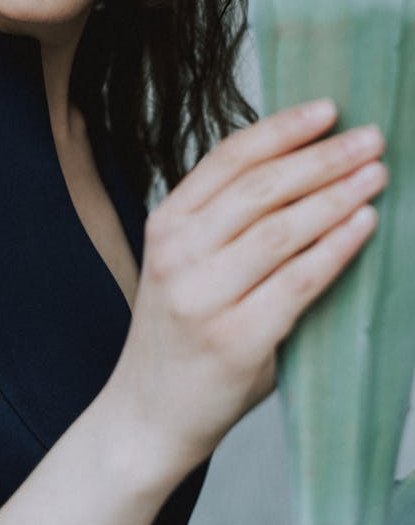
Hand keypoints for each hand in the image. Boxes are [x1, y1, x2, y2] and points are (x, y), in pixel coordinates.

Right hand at [109, 99, 384, 478]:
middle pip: (261, 188)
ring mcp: (203, 297)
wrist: (149, 414)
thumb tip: (314, 174)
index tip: (327, 110)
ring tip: (376, 175)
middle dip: (322, 158)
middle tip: (370, 139)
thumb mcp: (186, 264)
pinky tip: (364, 225)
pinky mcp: (236, 339)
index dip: (281, 129)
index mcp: (165, 224)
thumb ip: (231, 226)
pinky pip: (298, 281)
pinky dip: (336, 248)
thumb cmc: (180, 334)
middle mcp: (178, 253)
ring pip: (282, 229)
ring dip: (337, 196)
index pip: (228, 159)